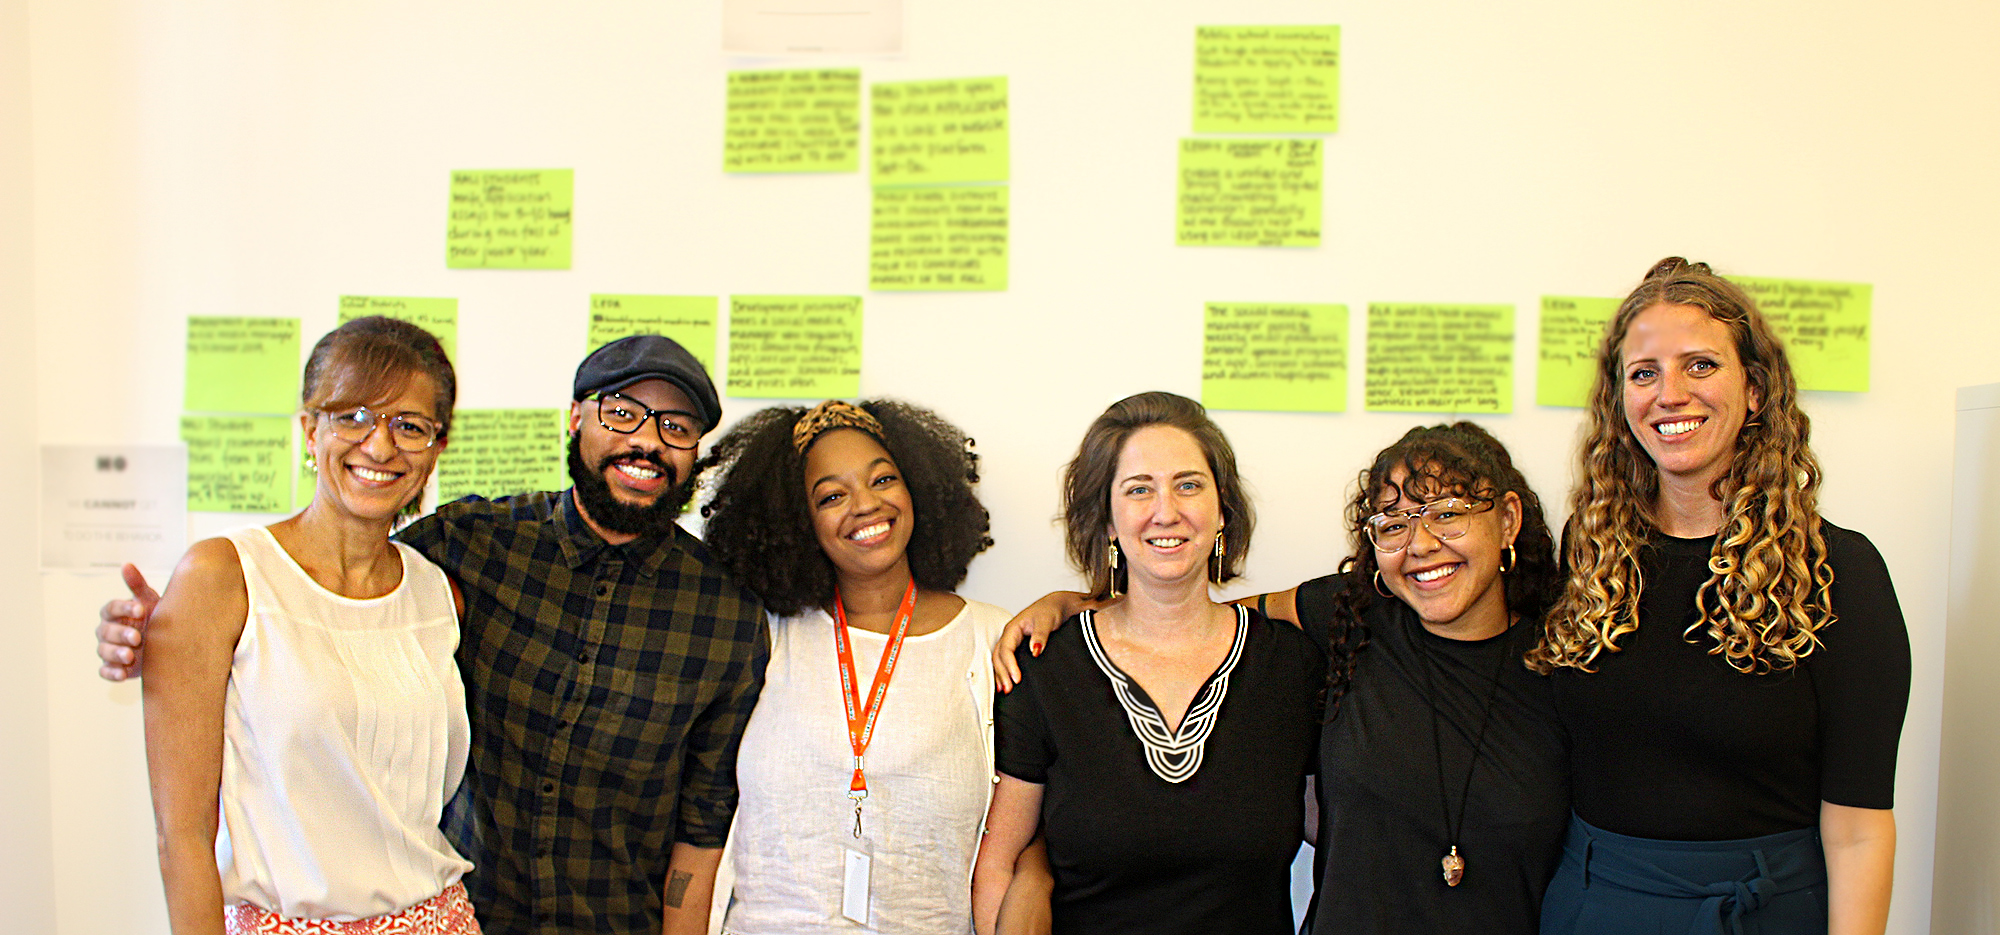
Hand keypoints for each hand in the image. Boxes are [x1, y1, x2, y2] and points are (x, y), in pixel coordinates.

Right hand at [97, 563, 157, 680]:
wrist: (166, 644)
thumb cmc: (153, 618)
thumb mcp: (148, 601)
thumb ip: (137, 585)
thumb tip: (126, 564)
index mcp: (114, 613)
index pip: (111, 608)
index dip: (124, 608)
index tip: (141, 610)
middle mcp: (107, 630)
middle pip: (106, 631)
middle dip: (120, 634)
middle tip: (137, 637)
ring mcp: (108, 649)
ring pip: (103, 651)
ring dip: (116, 654)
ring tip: (130, 656)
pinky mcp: (113, 667)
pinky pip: (105, 671)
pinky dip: (112, 673)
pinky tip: (122, 674)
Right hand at [992, 591, 1093, 692]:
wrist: (1057, 605)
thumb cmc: (1051, 610)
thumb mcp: (1046, 621)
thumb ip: (1040, 635)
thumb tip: (1035, 651)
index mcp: (1013, 628)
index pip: (1006, 649)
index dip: (1009, 665)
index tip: (1017, 678)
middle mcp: (1009, 635)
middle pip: (998, 656)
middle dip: (1002, 673)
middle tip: (1009, 689)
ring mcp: (1011, 641)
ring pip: (999, 659)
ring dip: (1000, 674)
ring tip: (1004, 691)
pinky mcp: (1017, 646)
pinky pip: (1005, 660)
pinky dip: (1002, 671)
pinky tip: (1004, 682)